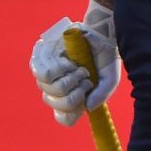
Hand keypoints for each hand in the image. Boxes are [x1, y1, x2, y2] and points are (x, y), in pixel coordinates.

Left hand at [28, 2, 120, 125]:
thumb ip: (101, 95)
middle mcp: (57, 88)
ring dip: (67, 80)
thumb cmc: (105, 57)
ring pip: (46, 88)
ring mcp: (47, 74)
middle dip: (73, 93)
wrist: (100, 33)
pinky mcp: (41, 57)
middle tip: (86, 78)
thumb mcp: (110, 79)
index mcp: (73, 96)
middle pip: (53, 102)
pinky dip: (57, 69)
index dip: (69, 114)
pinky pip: (40, 72)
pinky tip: (68, 62)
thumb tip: (86, 107)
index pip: (63, 117)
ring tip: (78, 68)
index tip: (82, 99)